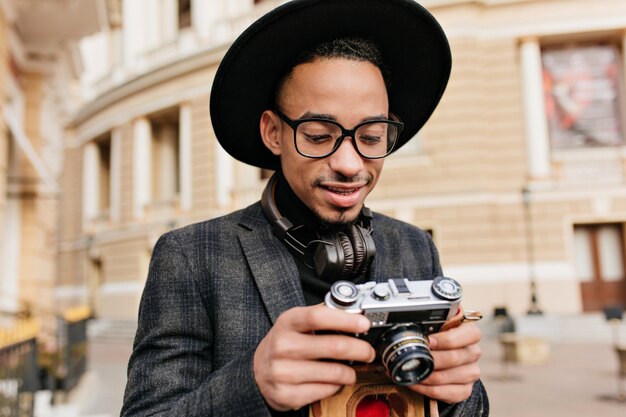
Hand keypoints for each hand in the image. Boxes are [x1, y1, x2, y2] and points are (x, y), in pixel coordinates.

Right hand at [253, 304, 375, 410]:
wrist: (257, 372)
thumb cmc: (284, 344)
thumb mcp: (295, 323)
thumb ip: (320, 315)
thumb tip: (352, 311)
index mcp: (288, 322)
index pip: (318, 317)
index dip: (345, 320)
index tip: (364, 324)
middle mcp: (283, 346)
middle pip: (334, 346)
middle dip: (360, 349)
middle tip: (368, 352)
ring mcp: (283, 371)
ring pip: (334, 372)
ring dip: (351, 372)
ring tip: (351, 370)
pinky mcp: (287, 394)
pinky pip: (326, 390)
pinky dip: (336, 386)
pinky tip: (333, 381)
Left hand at [408, 322, 481, 403]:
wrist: (441, 360)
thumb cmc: (436, 340)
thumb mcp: (435, 327)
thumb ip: (430, 325)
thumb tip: (411, 326)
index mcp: (469, 333)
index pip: (471, 334)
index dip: (448, 339)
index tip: (428, 341)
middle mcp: (473, 352)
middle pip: (456, 357)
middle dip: (432, 360)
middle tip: (415, 358)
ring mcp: (472, 372)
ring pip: (450, 376)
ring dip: (428, 376)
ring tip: (412, 372)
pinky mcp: (466, 389)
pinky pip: (448, 392)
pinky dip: (428, 389)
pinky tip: (417, 383)